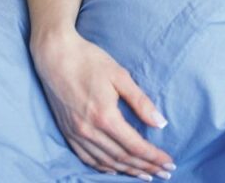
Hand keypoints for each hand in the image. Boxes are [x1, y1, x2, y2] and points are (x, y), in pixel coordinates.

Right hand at [30, 31, 175, 179]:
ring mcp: (76, 133)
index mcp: (105, 116)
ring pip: (106, 162)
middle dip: (146, 167)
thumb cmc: (89, 60)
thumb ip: (141, 102)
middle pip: (123, 158)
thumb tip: (160, 123)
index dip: (154, 157)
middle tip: (165, 173)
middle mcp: (89, 130)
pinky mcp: (67, 131)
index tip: (169, 163)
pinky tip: (115, 170)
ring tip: (146, 175)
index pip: (135, 146)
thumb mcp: (120, 76)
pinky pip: (86, 157)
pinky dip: (103, 167)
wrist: (55, 55)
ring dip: (128, 171)